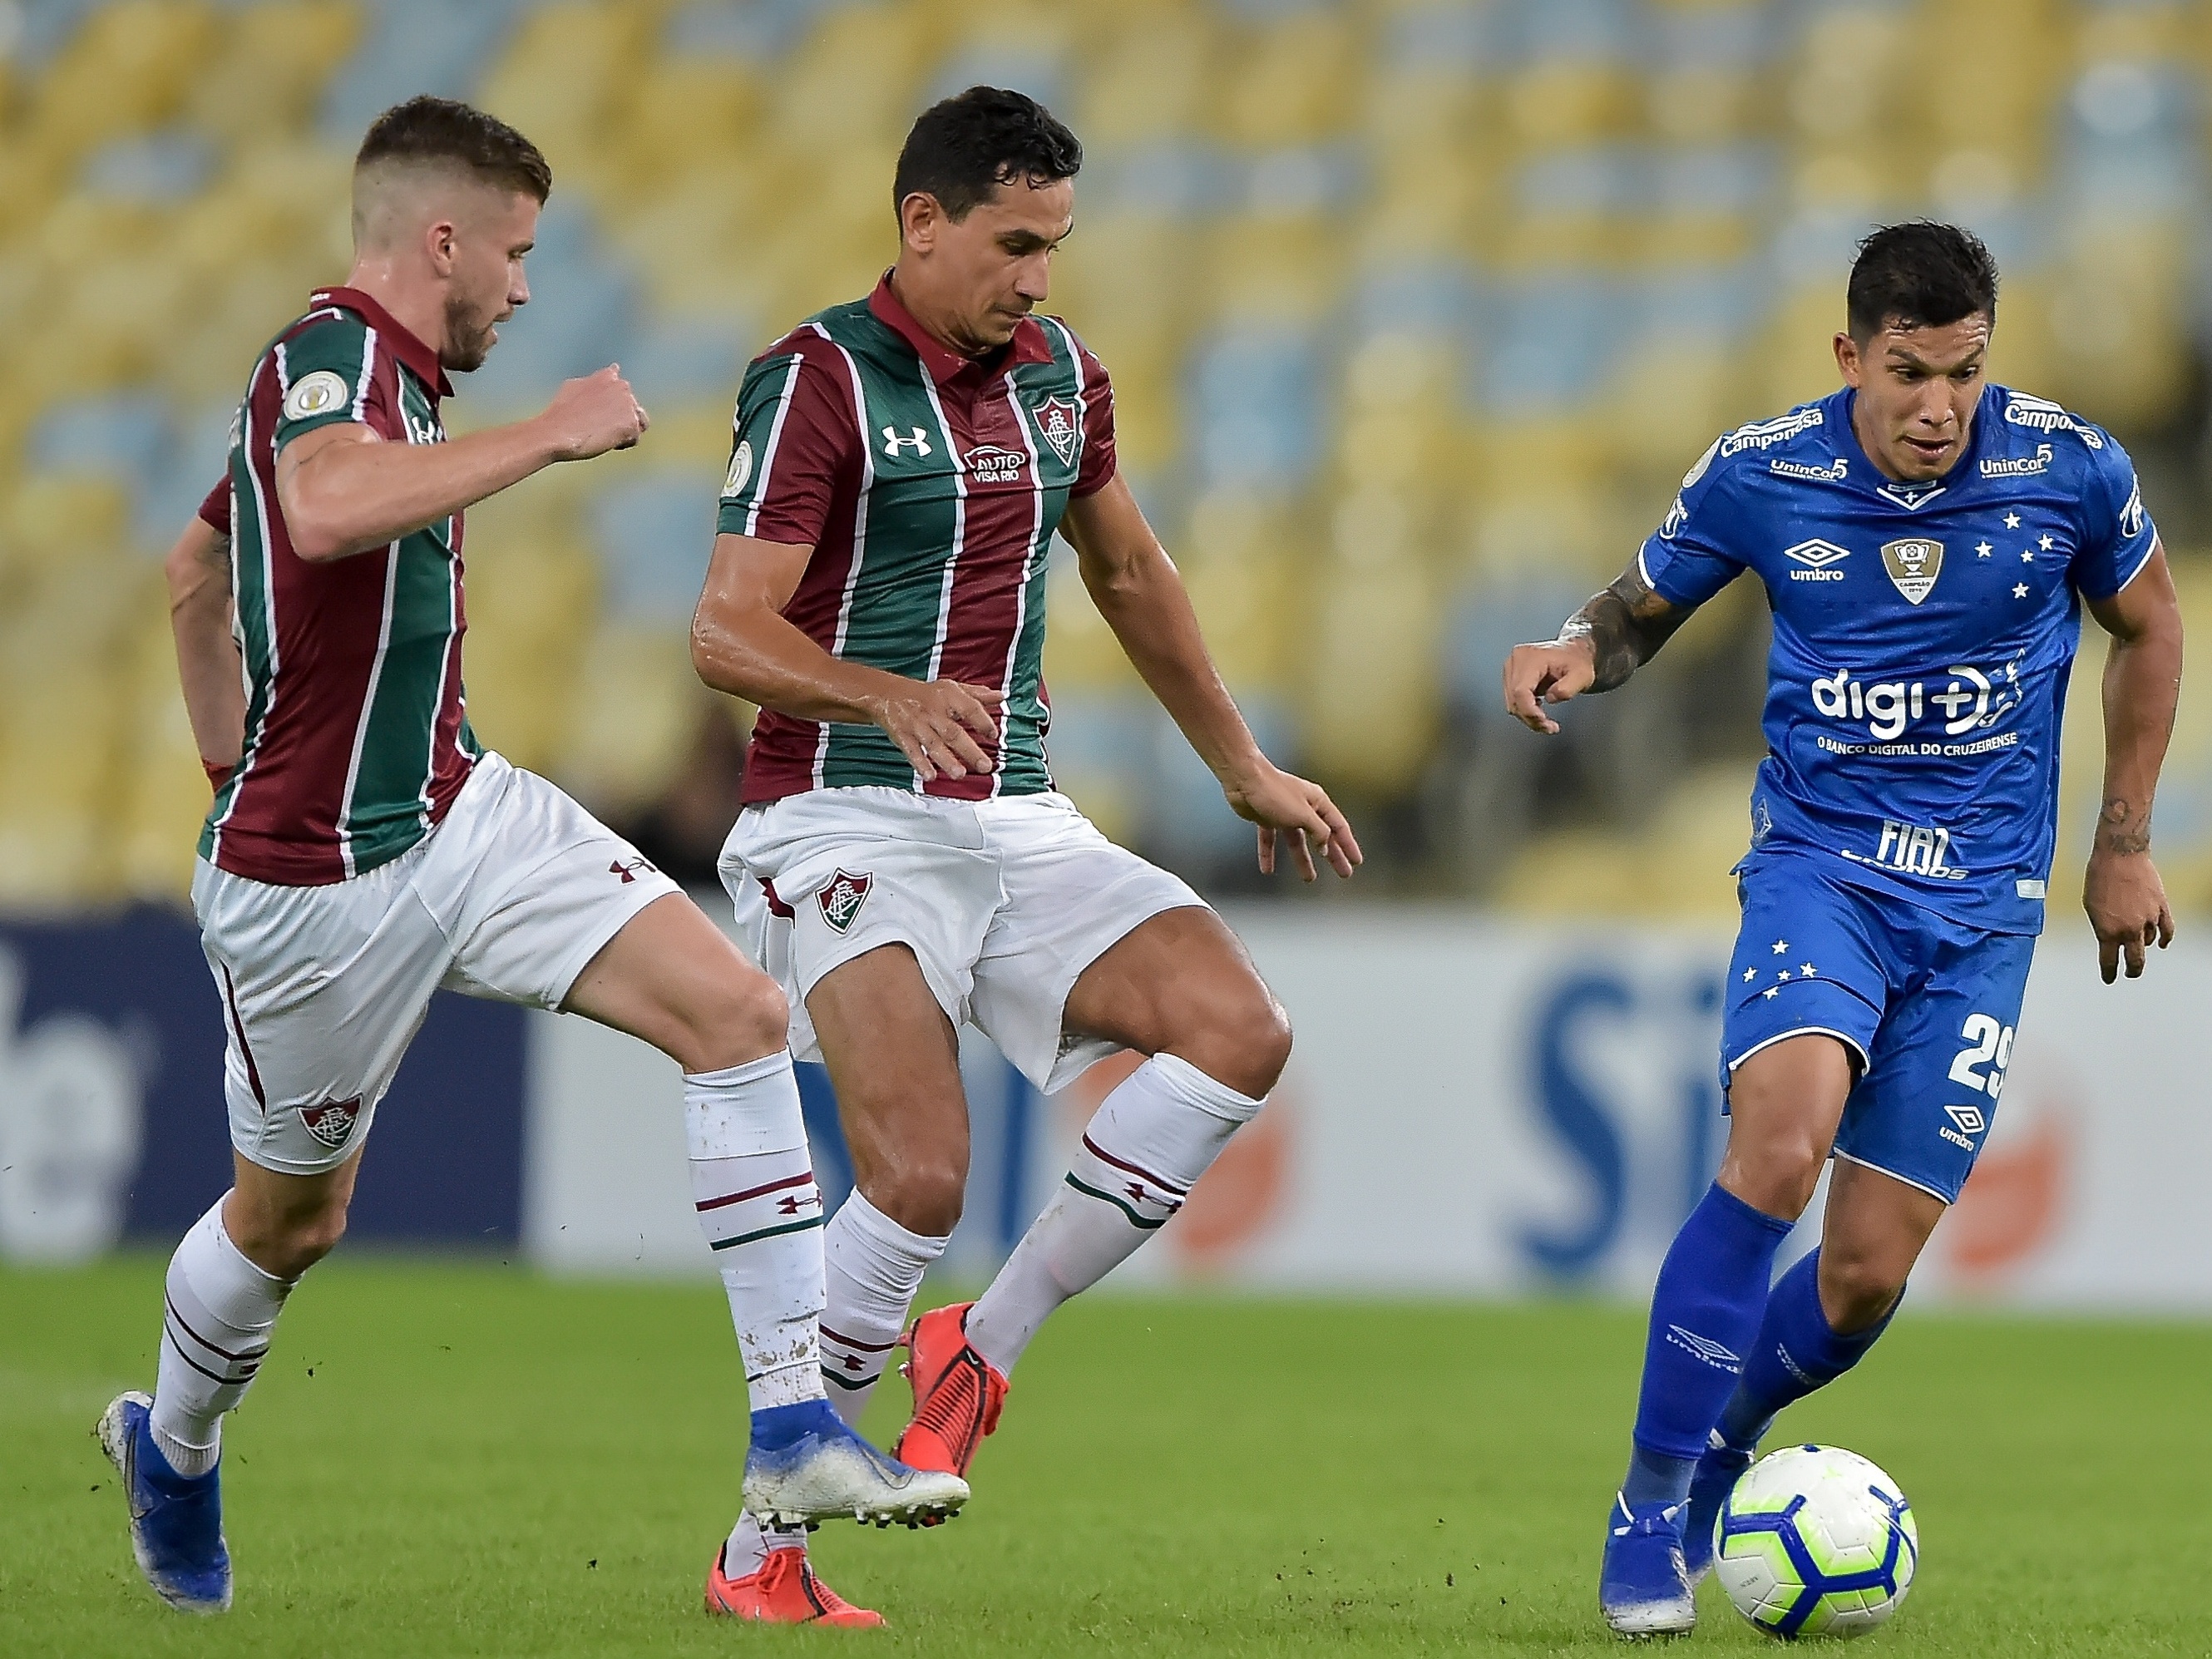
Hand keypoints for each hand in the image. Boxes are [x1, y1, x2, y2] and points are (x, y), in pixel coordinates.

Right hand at [541, 365, 648, 460]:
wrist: (556, 433)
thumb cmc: (561, 415)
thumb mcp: (574, 388)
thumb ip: (595, 381)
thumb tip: (614, 369)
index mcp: (607, 376)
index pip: (622, 390)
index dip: (612, 406)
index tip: (597, 413)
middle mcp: (621, 386)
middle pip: (632, 409)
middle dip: (619, 419)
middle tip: (594, 426)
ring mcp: (628, 403)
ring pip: (638, 423)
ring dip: (624, 431)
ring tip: (602, 434)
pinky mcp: (631, 423)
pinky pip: (634, 439)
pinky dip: (621, 444)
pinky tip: (604, 441)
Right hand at [866, 678, 1004, 781]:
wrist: (887, 694)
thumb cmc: (925, 694)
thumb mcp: (951, 689)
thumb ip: (977, 695)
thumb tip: (1000, 697)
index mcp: (948, 697)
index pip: (969, 708)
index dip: (982, 721)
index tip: (993, 733)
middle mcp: (933, 711)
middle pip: (953, 732)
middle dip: (969, 750)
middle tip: (984, 766)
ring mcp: (917, 725)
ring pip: (933, 744)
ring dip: (947, 760)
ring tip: (960, 774)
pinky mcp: (903, 736)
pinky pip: (912, 751)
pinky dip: (920, 764)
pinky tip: (930, 776)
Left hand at [1223, 762, 1361, 880]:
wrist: (1243, 779)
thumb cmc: (1274, 792)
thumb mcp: (1303, 815)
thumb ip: (1318, 832)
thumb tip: (1325, 846)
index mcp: (1317, 802)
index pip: (1339, 827)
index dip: (1348, 846)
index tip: (1356, 862)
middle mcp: (1303, 807)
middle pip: (1322, 836)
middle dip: (1332, 856)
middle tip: (1343, 873)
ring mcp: (1284, 813)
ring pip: (1297, 841)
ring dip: (1302, 860)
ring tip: (1309, 879)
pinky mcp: (1266, 817)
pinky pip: (1270, 839)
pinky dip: (1269, 853)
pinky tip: (1267, 870)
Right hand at [1502, 636, 1595, 734]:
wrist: (1574, 652)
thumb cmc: (1577, 661)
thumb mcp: (1582, 675)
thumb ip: (1568, 688)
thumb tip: (1550, 698)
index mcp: (1530, 658)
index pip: (1520, 691)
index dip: (1529, 711)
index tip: (1544, 723)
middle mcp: (1515, 661)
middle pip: (1514, 700)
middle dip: (1531, 718)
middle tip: (1550, 727)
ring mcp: (1511, 668)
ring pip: (1512, 703)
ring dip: (1528, 716)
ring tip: (1547, 721)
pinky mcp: (1511, 676)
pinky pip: (1513, 700)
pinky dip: (1525, 710)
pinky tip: (1539, 710)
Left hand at [2083, 847, 2174, 982]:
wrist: (2120, 855)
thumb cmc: (2098, 877)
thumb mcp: (2089, 905)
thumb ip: (2101, 925)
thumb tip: (2109, 936)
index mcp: (2107, 931)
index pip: (2109, 961)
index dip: (2109, 973)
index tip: (2109, 979)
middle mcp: (2129, 929)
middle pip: (2135, 960)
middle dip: (2132, 970)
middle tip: (2130, 974)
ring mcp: (2148, 920)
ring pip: (2149, 942)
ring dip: (2143, 945)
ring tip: (2138, 945)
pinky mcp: (2161, 908)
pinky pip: (2167, 930)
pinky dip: (2165, 938)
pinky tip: (2162, 943)